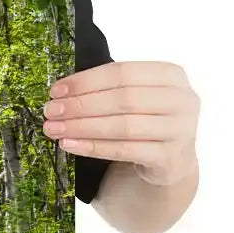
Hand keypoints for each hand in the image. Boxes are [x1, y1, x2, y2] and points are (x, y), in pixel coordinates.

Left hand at [42, 60, 199, 186]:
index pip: (122, 72)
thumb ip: (107, 89)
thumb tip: (60, 94)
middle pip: (122, 99)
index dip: (85, 81)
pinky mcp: (170, 158)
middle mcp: (183, 100)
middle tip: (51, 111)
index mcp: (172, 75)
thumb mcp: (134, 97)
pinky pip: (124, 150)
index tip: (56, 90)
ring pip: (122, 126)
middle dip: (80, 105)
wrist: (171, 160)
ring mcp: (181, 130)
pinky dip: (93, 147)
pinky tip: (70, 145)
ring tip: (54, 129)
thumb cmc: (145, 119)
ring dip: (82, 127)